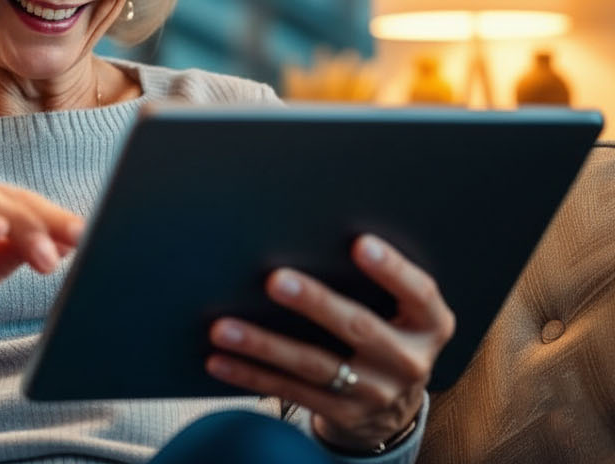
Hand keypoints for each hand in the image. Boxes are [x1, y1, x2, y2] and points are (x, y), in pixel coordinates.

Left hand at [205, 234, 455, 451]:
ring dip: (263, 345)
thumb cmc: (386, 335)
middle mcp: (408, 361)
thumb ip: (373, 284)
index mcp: (430, 324)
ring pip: (314, 364)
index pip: (417, 292)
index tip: (360, 242)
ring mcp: (375, 392)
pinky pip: (290, 391)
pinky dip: (250, 375)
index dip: (391, 268)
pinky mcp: (343, 414)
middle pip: (358, 327)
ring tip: (223, 328)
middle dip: (314, 303)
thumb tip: (309, 235)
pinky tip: (219, 360)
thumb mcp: (400, 313)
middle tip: (275, 280)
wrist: (392, 410)